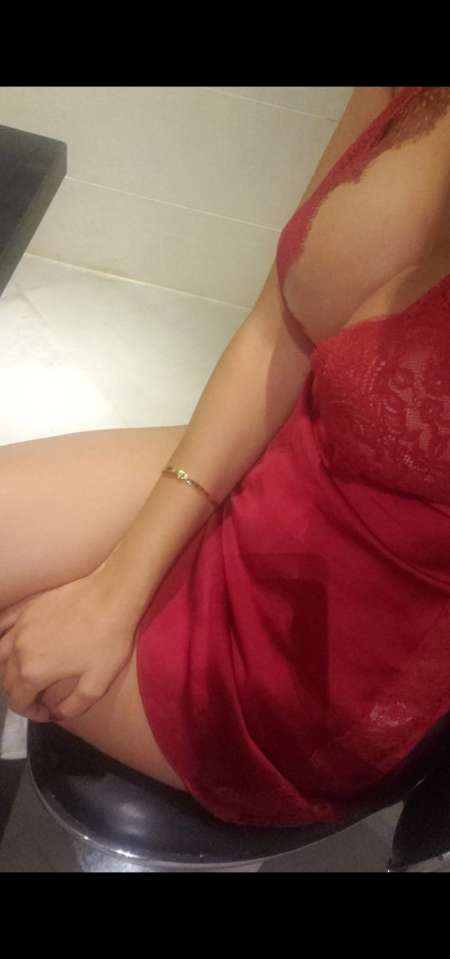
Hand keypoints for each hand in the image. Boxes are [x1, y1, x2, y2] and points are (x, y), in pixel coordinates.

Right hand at [0, 565, 140, 722]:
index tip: (48, 712)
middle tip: (40, 696)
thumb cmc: (107, 640)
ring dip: (8, 670)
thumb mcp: (97, 684)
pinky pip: (3, 626)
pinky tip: (12, 643)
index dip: (31, 712)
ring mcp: (20, 626)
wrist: (111, 595)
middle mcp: (18, 649)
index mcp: (33, 672)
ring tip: (25, 674)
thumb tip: (57, 713)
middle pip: (7, 680)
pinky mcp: (26, 608)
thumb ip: (73, 706)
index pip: (19, 701)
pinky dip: (2, 639)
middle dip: (21, 694)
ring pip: (0, 655)